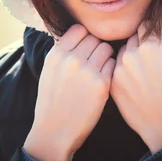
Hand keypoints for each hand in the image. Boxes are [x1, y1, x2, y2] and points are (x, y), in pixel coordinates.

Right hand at [24, 24, 115, 160]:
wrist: (54, 131)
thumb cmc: (52, 100)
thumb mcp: (49, 69)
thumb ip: (62, 50)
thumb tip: (79, 33)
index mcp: (56, 54)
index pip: (79, 29)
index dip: (84, 37)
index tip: (84, 48)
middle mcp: (71, 59)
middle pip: (94, 38)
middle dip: (95, 47)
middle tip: (93, 61)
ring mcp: (87, 71)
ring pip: (106, 49)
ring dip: (105, 57)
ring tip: (98, 69)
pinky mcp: (101, 84)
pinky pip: (112, 65)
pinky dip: (110, 70)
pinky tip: (102, 80)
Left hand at [110, 23, 161, 153]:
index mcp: (150, 48)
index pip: (145, 27)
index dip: (149, 30)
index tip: (151, 34)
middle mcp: (131, 55)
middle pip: (132, 39)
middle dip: (139, 43)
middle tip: (148, 55)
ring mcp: (119, 69)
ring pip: (122, 52)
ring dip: (129, 56)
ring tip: (140, 70)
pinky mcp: (111, 82)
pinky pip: (115, 68)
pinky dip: (122, 70)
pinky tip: (133, 81)